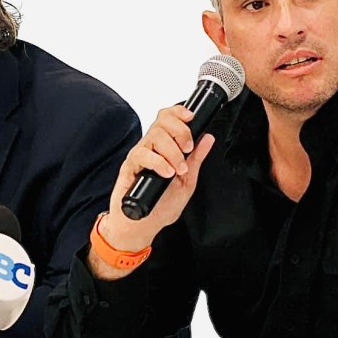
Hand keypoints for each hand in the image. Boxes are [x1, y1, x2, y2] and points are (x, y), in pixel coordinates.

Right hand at [92, 105, 215, 278]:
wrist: (143, 226)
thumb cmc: (161, 206)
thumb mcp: (187, 182)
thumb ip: (196, 159)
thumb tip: (208, 138)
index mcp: (164, 147)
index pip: (168, 117)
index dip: (179, 112)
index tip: (191, 118)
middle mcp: (151, 147)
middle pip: (162, 121)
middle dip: (180, 131)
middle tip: (187, 150)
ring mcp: (140, 155)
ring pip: (154, 136)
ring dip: (172, 152)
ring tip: (178, 169)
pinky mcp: (129, 166)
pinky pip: (142, 154)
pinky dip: (158, 162)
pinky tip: (167, 173)